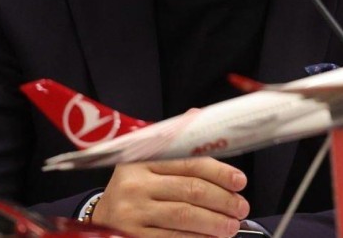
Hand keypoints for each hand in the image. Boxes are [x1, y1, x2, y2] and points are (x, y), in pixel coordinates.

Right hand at [91, 157, 250, 237]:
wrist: (102, 217)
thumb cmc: (134, 186)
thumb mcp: (146, 159)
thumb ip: (173, 141)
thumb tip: (198, 117)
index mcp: (142, 159)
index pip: (189, 162)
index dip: (219, 172)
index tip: (239, 181)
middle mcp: (135, 184)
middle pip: (190, 190)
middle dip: (223, 200)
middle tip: (241, 208)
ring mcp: (132, 212)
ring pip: (184, 216)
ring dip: (214, 222)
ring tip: (231, 226)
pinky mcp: (132, 235)